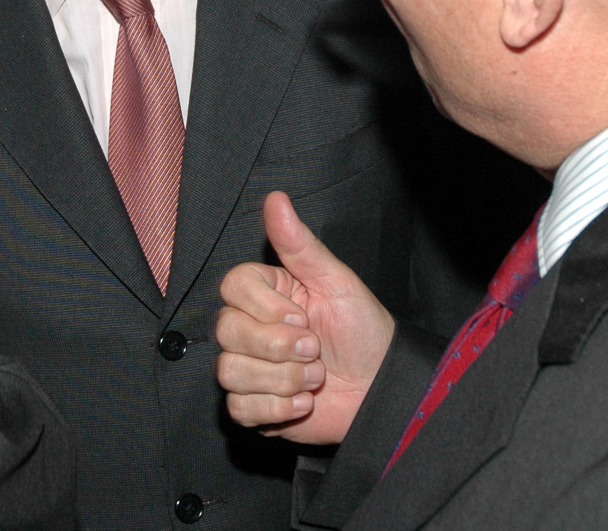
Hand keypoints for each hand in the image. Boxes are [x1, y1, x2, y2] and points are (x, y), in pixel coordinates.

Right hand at [214, 191, 394, 443]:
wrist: (380, 388)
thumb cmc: (363, 331)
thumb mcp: (336, 282)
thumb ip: (300, 244)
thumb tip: (276, 199)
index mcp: (266, 293)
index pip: (232, 287)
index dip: (265, 307)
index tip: (302, 316)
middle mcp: (251, 328)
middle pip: (226, 331)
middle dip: (279, 347)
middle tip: (315, 349)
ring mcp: (249, 368)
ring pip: (230, 371)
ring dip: (283, 380)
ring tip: (315, 377)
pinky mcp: (253, 405)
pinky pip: (239, 408)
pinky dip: (277, 409)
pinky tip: (303, 402)